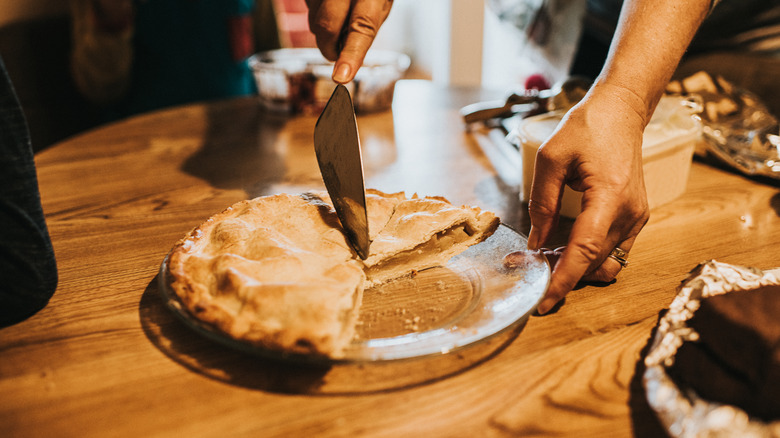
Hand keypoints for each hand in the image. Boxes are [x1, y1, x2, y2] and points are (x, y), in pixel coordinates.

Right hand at [305, 0, 392, 82]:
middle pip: (326, 27)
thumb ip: (366, 26)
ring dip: (323, 28)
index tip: (341, 78)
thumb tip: (344, 58)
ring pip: (313, 19)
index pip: (361, 27)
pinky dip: (317, 13)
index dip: (351, 55)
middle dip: (328, 48)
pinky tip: (331, 4)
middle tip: (336, 54)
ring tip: (340, 15)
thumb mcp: (379, 2)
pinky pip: (307, 7)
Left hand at [526, 82, 650, 313]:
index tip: (544, 302)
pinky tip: (563, 245)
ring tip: (543, 254)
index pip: (585, 251)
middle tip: (524, 265)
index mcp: (609, 196)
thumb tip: (535, 243)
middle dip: (560, 272)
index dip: (564, 279)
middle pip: (594, 262)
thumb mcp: (551, 159)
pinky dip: (588, 256)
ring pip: (604, 262)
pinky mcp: (636, 217)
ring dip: (574, 266)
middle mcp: (630, 212)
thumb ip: (541, 203)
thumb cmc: (586, 127)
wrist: (621, 111)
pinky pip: (613, 250)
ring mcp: (637, 216)